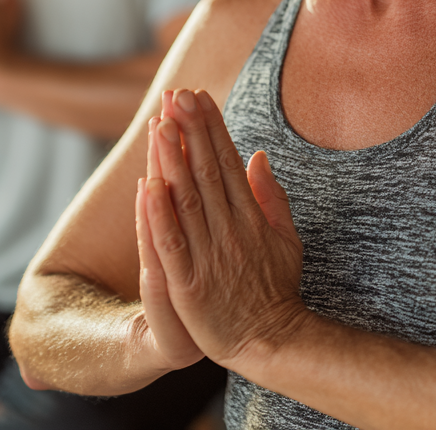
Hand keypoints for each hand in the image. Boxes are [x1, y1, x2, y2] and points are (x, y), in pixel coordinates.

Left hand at [139, 87, 306, 369]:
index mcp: (250, 216)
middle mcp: (229, 229)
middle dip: (191, 130)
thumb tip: (258, 154)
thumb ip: (272, 196)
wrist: (273, 341)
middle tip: (177, 93)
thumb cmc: (277, 288)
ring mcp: (208, 256)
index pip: (227, 161)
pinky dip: (158, 216)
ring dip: (173, 160)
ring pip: (186, 200)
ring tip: (161, 124)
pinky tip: (148, 186)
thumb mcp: (287, 237)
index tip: (199, 96)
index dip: (212, 127)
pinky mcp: (189, 284)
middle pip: (206, 171)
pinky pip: (171, 245)